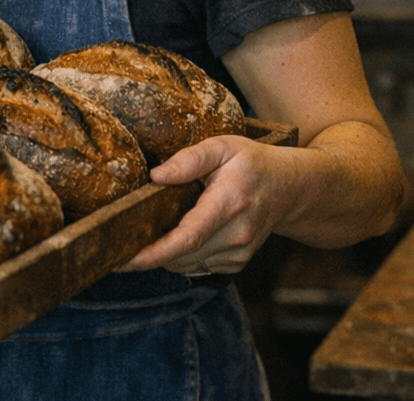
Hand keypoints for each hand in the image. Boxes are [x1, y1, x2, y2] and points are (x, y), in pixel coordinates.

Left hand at [118, 134, 295, 276]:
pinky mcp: (238, 262)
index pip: (188, 238)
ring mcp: (239, 252)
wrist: (289, 187)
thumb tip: (156, 176)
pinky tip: (185, 233)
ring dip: (166, 254)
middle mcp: (237, 234)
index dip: (154, 253)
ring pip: (188, 264)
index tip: (126, 260)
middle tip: (123, 240)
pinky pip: (200, 266)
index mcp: (229, 202)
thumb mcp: (222, 147)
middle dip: (150, 253)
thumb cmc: (252, 163)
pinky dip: (184, 255)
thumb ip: (189, 159)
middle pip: (182, 256)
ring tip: (155, 230)